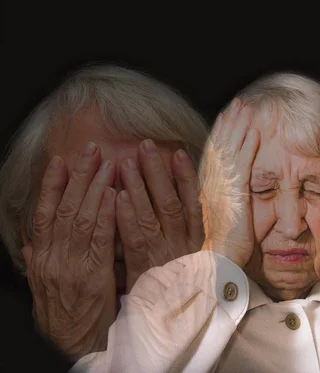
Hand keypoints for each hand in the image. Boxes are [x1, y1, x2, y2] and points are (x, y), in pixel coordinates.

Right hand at [23, 142, 116, 359]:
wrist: (74, 345)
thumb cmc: (65, 313)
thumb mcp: (46, 285)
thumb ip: (40, 259)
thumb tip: (31, 239)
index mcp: (42, 257)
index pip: (44, 213)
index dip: (51, 185)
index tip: (59, 160)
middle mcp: (52, 258)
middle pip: (64, 209)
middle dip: (78, 176)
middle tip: (91, 149)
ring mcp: (71, 267)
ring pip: (81, 219)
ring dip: (95, 188)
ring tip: (107, 163)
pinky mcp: (93, 277)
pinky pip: (100, 241)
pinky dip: (106, 216)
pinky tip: (114, 196)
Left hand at [116, 140, 204, 291]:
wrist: (171, 327)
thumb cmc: (179, 290)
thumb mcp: (189, 259)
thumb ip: (184, 233)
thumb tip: (182, 201)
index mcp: (196, 242)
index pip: (193, 203)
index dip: (186, 177)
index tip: (179, 152)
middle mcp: (183, 246)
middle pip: (171, 202)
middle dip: (158, 172)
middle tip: (145, 145)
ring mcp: (165, 258)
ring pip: (153, 216)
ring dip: (139, 187)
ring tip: (127, 161)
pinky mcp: (145, 271)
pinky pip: (135, 240)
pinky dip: (126, 217)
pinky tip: (117, 197)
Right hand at [200, 99, 259, 267]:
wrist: (217, 262)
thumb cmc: (221, 247)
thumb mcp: (220, 219)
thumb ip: (222, 200)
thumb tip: (230, 191)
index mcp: (208, 188)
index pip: (214, 154)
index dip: (220, 134)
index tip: (225, 116)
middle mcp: (212, 183)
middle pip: (220, 146)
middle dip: (229, 123)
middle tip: (236, 103)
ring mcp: (222, 188)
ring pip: (230, 150)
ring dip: (238, 127)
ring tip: (245, 107)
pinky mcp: (235, 195)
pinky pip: (242, 165)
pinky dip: (248, 146)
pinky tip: (255, 131)